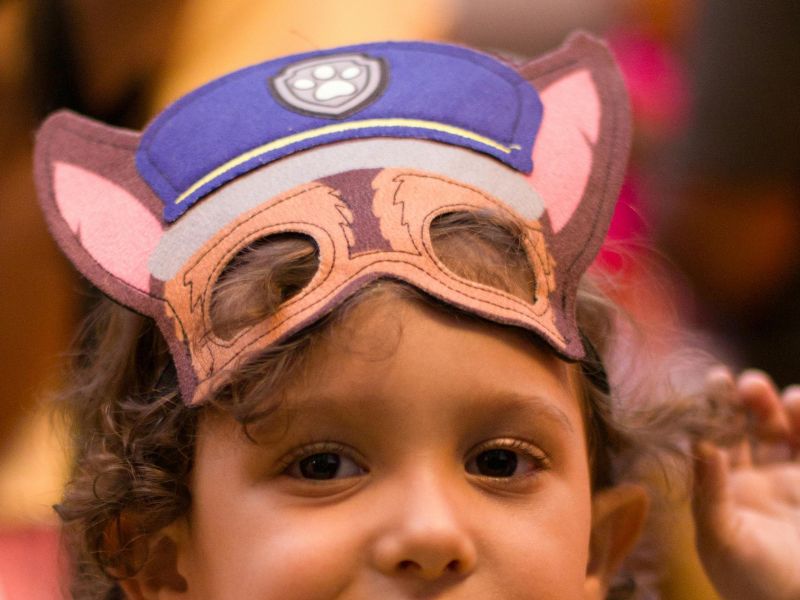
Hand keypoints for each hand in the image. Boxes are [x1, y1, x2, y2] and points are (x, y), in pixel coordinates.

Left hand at [692, 368, 799, 599]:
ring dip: (777, 407)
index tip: (715, 379)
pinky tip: (799, 401)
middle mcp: (753, 479)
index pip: (712, 438)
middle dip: (745, 401)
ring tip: (776, 395)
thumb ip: (709, 494)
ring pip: (781, 431)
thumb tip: (699, 446)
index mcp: (719, 488)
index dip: (713, 409)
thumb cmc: (754, 587)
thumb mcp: (723, 542)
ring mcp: (788, 480)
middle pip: (746, 427)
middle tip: (747, 382)